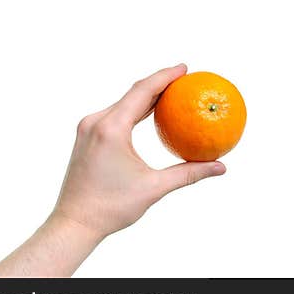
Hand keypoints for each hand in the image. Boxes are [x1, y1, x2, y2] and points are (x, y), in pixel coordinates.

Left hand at [51, 64, 224, 240]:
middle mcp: (96, 122)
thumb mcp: (154, 188)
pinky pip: (114, 113)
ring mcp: (88, 128)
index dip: (165, 76)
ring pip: (123, 102)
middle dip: (159, 82)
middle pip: (133, 92)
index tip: (185, 68)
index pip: (142, 91)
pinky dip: (134, 109)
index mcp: (111, 129)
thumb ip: (189, 173)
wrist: (73, 224)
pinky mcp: (86, 136)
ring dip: (146, 95)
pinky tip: (150, 112)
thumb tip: (220, 167)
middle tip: (184, 77)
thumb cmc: (111, 208)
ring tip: (171, 91)